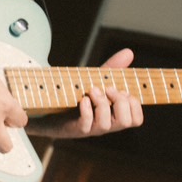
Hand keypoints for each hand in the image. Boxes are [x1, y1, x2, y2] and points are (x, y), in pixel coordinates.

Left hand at [30, 48, 144, 138]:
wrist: (46, 109)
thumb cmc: (75, 96)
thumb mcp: (95, 80)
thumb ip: (112, 68)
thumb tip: (129, 52)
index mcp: (113, 116)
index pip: (136, 120)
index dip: (134, 105)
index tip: (122, 90)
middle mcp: (104, 125)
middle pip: (126, 122)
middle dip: (121, 102)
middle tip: (108, 89)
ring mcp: (89, 129)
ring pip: (106, 125)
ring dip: (102, 104)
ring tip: (92, 91)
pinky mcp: (73, 129)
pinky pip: (86, 124)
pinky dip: (87, 110)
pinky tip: (83, 99)